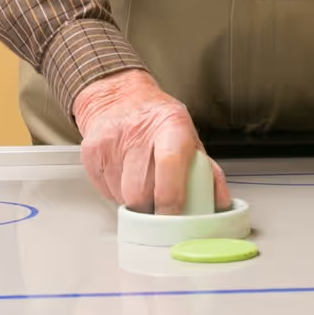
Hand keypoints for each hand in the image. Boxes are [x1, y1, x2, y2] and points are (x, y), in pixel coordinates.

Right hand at [72, 69, 229, 213]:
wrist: (118, 98)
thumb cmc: (157, 121)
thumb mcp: (188, 136)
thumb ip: (206, 169)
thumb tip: (221, 201)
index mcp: (171, 124)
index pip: (170, 163)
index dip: (171, 198)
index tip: (173, 216)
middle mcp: (138, 130)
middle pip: (141, 190)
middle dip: (151, 206)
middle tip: (158, 202)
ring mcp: (112, 140)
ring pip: (122, 195)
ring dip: (133, 200)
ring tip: (141, 180)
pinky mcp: (92, 151)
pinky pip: (105, 191)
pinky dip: (116, 192)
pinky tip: (124, 174)